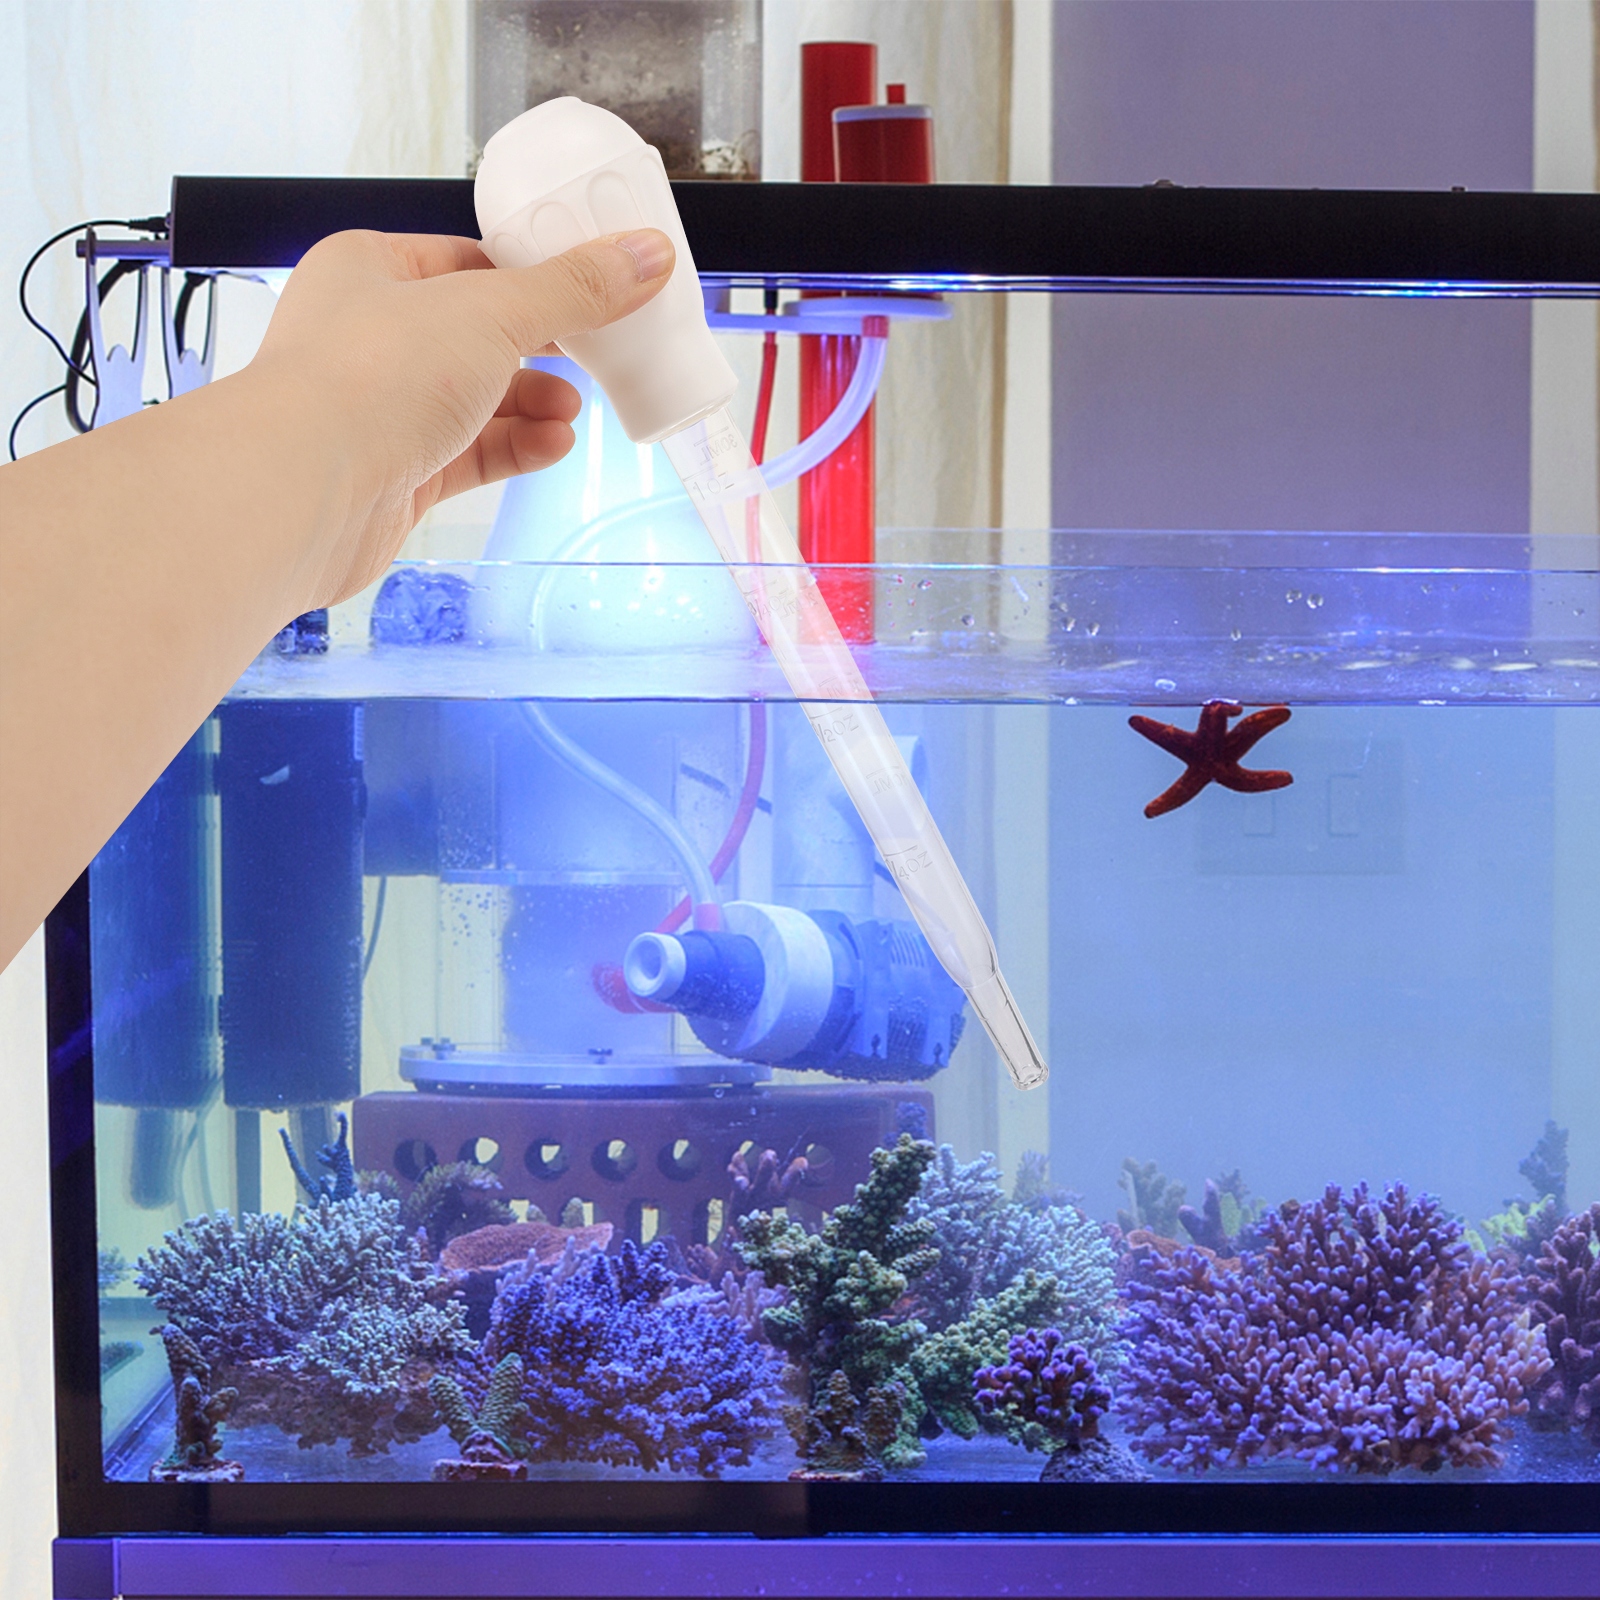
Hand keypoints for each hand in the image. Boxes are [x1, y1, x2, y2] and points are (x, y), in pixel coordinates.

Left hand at [249, 226, 674, 607]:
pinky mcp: (397, 475)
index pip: (464, 260)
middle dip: (538, 351)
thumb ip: (573, 289)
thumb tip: (644, 255)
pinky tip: (553, 445)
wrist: (303, 491)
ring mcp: (382, 410)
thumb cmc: (364, 381)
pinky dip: (515, 449)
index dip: (529, 274)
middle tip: (590, 355)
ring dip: (532, 405)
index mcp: (370, 269)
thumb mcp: (491, 312)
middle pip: (476, 335)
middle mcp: (369, 337)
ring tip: (572, 409)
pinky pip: (469, 454)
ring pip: (475, 400)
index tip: (587, 288)